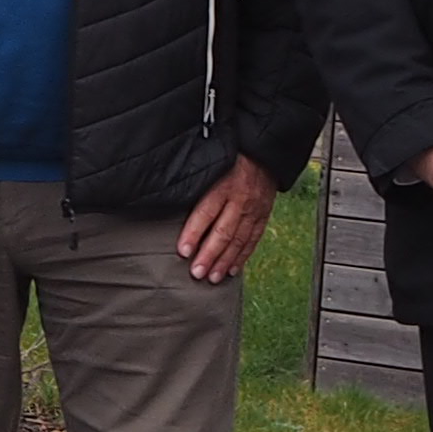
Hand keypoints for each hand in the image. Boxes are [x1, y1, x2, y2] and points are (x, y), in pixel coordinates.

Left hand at [175, 156, 278, 283]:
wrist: (263, 154)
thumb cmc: (228, 161)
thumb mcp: (210, 167)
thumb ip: (194, 185)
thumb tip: (168, 200)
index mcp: (222, 186)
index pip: (205, 212)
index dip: (194, 233)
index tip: (182, 251)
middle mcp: (239, 200)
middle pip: (223, 232)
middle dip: (209, 255)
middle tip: (197, 273)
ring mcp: (253, 210)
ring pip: (239, 240)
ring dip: (225, 261)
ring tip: (212, 278)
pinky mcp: (263, 216)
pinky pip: (253, 240)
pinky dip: (242, 256)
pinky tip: (231, 270)